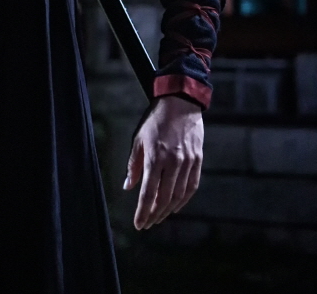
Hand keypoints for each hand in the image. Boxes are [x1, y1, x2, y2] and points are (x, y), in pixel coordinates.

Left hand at [123, 95, 202, 229]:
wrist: (180, 102)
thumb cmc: (155, 120)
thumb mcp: (139, 139)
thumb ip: (133, 165)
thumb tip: (128, 187)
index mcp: (155, 157)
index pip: (148, 192)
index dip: (143, 211)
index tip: (139, 224)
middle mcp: (173, 162)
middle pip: (164, 198)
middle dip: (155, 214)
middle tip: (147, 224)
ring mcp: (188, 162)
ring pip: (179, 195)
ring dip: (168, 210)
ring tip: (159, 217)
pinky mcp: (198, 160)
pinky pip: (192, 186)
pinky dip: (184, 200)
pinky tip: (176, 206)